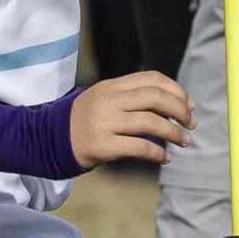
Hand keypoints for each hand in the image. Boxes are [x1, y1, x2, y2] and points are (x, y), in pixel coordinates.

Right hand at [70, 71, 193, 167]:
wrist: (47, 140)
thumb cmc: (83, 121)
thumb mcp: (103, 99)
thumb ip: (130, 97)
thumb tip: (172, 104)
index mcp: (111, 86)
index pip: (151, 78)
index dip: (176, 90)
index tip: (188, 104)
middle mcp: (109, 101)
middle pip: (156, 98)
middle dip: (180, 110)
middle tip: (191, 124)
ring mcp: (105, 123)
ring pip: (152, 123)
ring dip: (174, 133)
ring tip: (184, 141)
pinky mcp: (103, 146)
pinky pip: (140, 148)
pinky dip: (158, 154)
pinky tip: (164, 158)